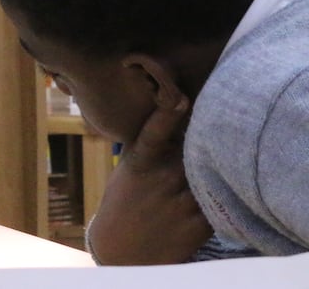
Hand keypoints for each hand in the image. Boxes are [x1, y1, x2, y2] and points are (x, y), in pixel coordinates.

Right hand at [87, 97, 211, 263]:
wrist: (123, 250)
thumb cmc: (125, 201)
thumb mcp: (129, 168)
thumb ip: (150, 145)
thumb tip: (174, 110)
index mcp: (140, 162)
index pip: (155, 131)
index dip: (167, 113)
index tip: (179, 97)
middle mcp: (162, 178)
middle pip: (196, 148)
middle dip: (206, 138)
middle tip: (218, 124)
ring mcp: (182, 202)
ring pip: (212, 173)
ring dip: (219, 166)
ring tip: (225, 156)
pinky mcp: (199, 224)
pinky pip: (221, 200)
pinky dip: (224, 193)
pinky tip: (222, 189)